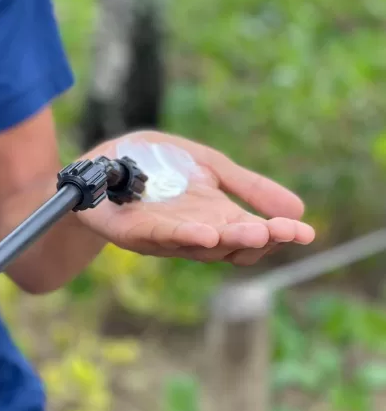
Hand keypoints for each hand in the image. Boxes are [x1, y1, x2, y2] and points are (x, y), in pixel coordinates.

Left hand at [78, 131, 314, 265]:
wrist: (103, 165)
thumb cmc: (155, 167)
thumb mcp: (210, 167)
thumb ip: (247, 186)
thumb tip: (298, 208)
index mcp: (216, 216)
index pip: (253, 231)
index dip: (279, 234)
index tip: (307, 231)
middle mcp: (195, 232)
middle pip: (232, 245)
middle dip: (259, 240)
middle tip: (287, 233)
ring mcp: (165, 236)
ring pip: (203, 245)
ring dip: (229, 240)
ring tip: (257, 233)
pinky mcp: (135, 232)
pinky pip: (162, 237)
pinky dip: (185, 236)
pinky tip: (206, 233)